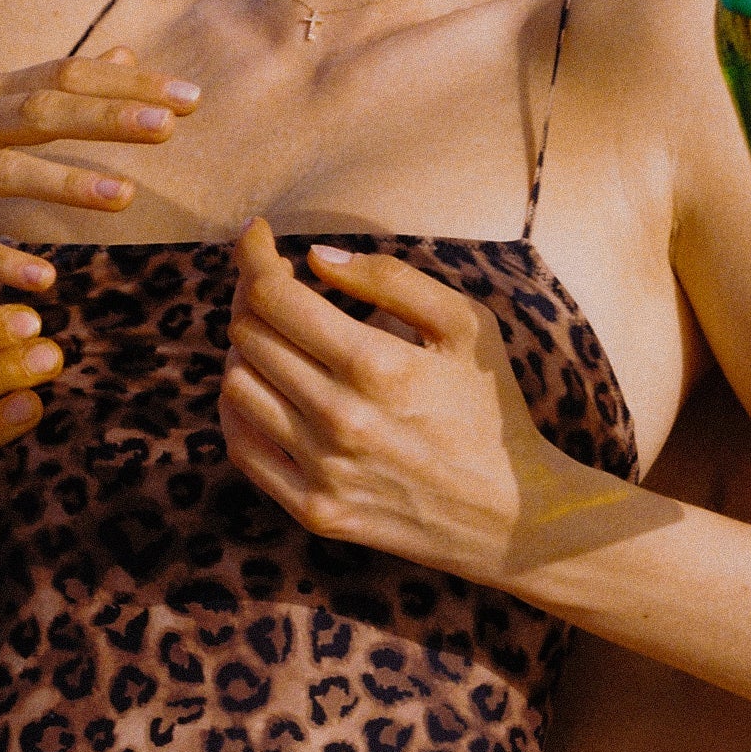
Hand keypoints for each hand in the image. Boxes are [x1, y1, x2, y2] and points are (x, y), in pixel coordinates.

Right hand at [0, 46, 198, 295]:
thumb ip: (46, 86)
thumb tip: (123, 53)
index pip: (63, 75)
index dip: (126, 83)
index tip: (190, 95)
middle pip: (41, 109)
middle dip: (107, 115)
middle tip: (171, 124)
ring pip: (2, 171)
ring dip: (63, 183)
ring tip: (123, 198)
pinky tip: (43, 280)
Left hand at [218, 219, 570, 579]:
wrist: (512, 515)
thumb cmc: (492, 409)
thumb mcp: (467, 326)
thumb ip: (392, 278)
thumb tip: (316, 256)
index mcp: (378, 365)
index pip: (273, 296)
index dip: (254, 256)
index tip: (258, 236)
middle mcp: (341, 419)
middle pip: (249, 335)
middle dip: (253, 294)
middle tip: (276, 284)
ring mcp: (323, 470)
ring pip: (237, 385)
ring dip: (246, 350)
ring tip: (278, 337)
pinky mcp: (313, 510)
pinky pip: (242, 446)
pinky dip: (239, 408)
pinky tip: (264, 386)